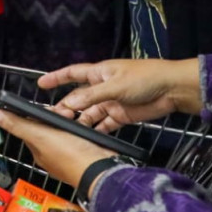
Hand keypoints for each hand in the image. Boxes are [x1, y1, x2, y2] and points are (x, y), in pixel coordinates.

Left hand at [0, 109, 114, 189]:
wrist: (100, 168)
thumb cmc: (71, 155)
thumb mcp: (40, 135)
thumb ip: (18, 125)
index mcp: (38, 151)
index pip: (30, 127)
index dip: (37, 115)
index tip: (47, 109)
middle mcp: (51, 155)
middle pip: (48, 128)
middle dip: (56, 116)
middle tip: (65, 113)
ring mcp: (68, 154)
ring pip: (64, 130)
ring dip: (69, 121)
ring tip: (74, 118)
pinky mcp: (83, 152)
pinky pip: (78, 135)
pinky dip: (80, 127)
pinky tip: (84, 125)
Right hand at [41, 58, 202, 131]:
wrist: (171, 89)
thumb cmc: (144, 78)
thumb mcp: (115, 85)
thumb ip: (92, 96)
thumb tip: (69, 103)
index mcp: (99, 73)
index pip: (73, 73)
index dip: (57, 78)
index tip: (40, 84)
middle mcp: (102, 87)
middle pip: (79, 98)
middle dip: (66, 107)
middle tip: (53, 119)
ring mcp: (111, 102)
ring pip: (89, 113)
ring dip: (79, 121)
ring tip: (67, 132)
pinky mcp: (121, 115)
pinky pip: (104, 124)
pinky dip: (96, 131)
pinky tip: (87, 139)